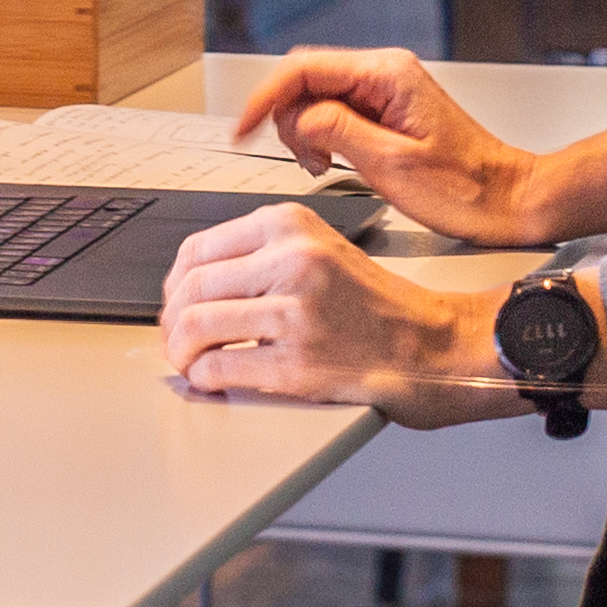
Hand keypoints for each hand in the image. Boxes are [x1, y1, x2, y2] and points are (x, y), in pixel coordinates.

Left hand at [158, 205, 508, 427]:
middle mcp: (290, 261)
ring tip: (188, 362)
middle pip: (189, 289)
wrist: (435, 347)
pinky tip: (211, 380)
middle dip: (171, 321)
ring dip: (181, 353)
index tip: (174, 303)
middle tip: (174, 340)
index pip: (196, 249)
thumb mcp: (319, 249)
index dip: (173, 284)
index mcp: (289, 226)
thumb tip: (191, 283)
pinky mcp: (298, 362)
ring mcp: (294, 312)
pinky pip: (219, 368)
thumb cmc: (379, 306)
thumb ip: (261, 256)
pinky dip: (203, 379)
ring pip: (195, 327)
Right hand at [226, 47, 558, 243]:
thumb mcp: (393, 164)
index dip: (264, 98)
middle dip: (288, 119)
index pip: (302, 68)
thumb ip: (338, 131)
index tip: (243, 128)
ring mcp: (385, 91)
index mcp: (387, 75)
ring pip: (315, 96)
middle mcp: (385, 73)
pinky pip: (335, 112)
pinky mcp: (386, 110)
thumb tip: (300, 118)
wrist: (508, 200)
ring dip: (305, 131)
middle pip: (304, 78)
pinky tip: (333, 161)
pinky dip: (322, 136)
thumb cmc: (467, 189)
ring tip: (324, 165)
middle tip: (303, 159)